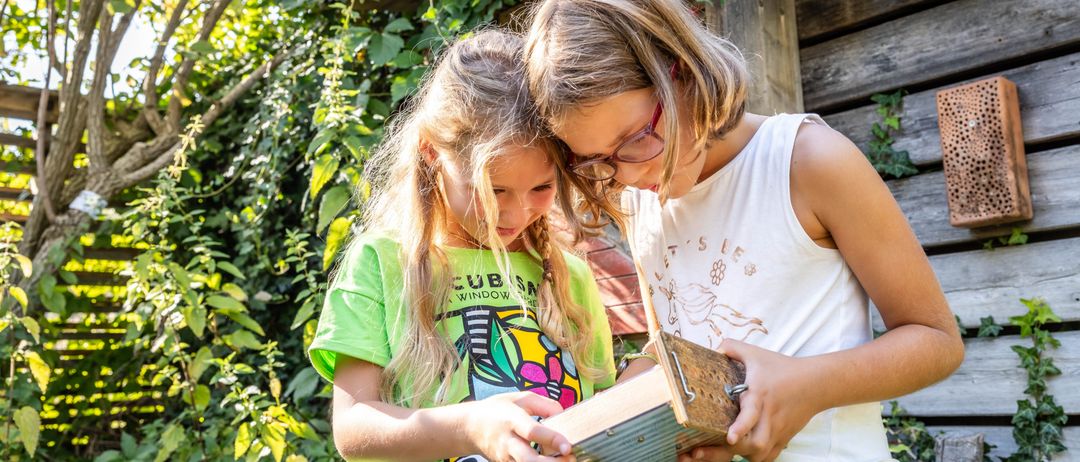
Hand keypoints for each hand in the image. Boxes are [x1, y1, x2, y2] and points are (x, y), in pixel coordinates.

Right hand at [463, 391, 574, 461]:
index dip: (552, 440)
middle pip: (529, 459)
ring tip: (565, 461)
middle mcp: (508, 442)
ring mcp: (505, 457)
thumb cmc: (498, 410)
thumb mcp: (520, 399)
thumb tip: (563, 416)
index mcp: (512, 420)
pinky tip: (551, 460)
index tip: (568, 446)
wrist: (469, 428)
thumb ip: (545, 405)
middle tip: (571, 459)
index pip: (533, 432)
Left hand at [705, 339, 825, 461]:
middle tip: (701, 449)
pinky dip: (753, 457)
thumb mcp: (755, 353)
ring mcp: (777, 431)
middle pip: (753, 443)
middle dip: (728, 449)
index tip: (730, 436)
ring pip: (759, 454)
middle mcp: (769, 417)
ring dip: (740, 454)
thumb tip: (713, 347)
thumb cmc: (783, 368)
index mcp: (759, 395)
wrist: (815, 383)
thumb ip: (732, 348)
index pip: (751, 414)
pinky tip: (741, 451)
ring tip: (717, 451)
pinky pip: (767, 457)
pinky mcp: (782, 439)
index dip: (740, 427)